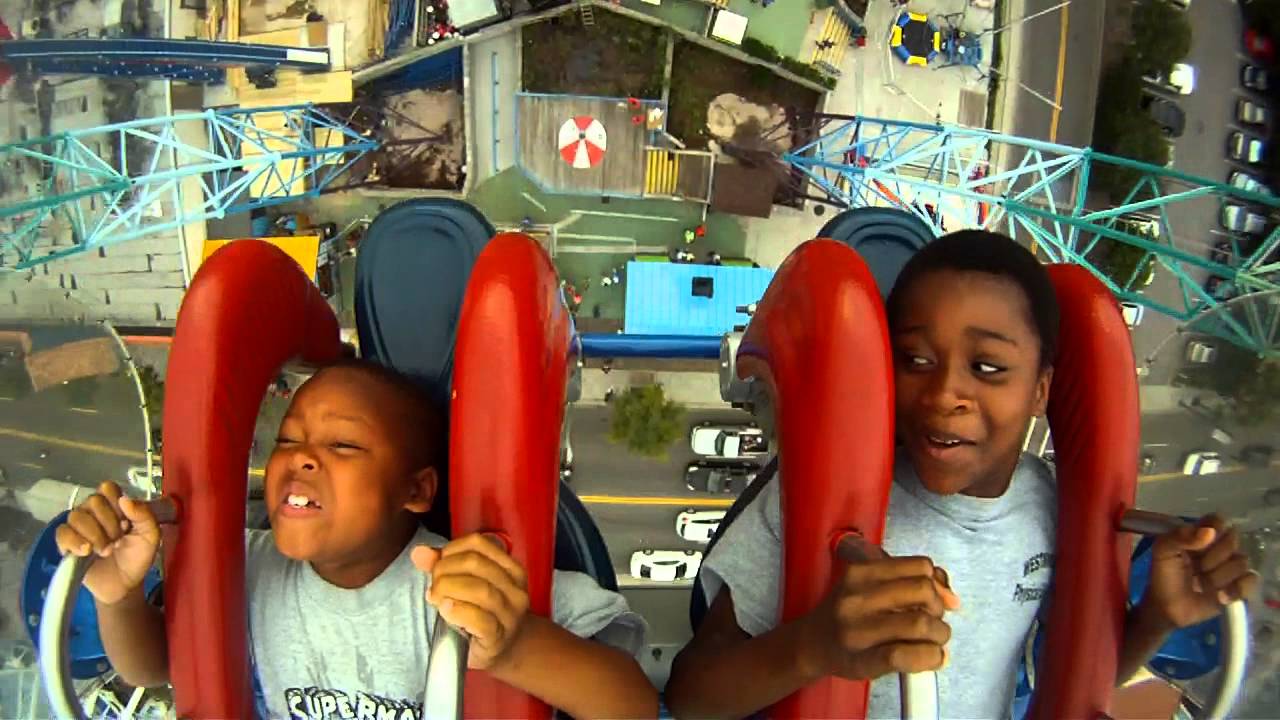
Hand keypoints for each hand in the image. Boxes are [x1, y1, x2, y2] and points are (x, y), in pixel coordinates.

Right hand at [54, 481, 160, 605]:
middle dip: (109, 523)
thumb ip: (144, 514)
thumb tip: (124, 499)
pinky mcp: (66, 543)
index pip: (107, 488)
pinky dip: (75, 541)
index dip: (116, 503)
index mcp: (115, 506)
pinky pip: (62, 533)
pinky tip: (87, 551)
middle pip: (93, 501)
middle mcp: (93, 512)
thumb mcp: (150, 535)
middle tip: (118, 540)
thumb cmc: (136, 557)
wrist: (124, 584)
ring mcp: (78, 527)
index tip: (126, 522)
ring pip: (76, 516)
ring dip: (95, 535)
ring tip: (106, 550)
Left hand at [411, 534, 530, 670]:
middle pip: (475, 564)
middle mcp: (515, 588)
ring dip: (448, 590)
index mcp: (510, 569)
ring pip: (480, 590)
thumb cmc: (483, 614)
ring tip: (435, 599)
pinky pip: (479, 620)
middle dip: (445, 571)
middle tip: (433, 587)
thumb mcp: (468, 586)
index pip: (478, 544)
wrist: (507, 651)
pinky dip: (458, 611)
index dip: (450, 550)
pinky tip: (445, 611)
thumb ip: (444, 566)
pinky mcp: (499, 638)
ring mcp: (510, 614)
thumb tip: (418, 552)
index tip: (437, 566)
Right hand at [799, 552, 961, 681]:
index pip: (920, 566)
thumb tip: (951, 597)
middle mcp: (857, 597)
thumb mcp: (869, 585)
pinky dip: (930, 657)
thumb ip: (909, 581)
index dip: (938, 583)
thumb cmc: (848, 615)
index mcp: (860, 572)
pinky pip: (906, 655)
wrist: (811, 645)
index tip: (939, 598)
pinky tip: (932, 657)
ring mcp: (858, 629)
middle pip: (923, 591)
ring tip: (933, 641)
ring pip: (920, 623)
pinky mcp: (864, 660)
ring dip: (940, 634)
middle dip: (939, 608)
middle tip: (933, 621)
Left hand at [1139, 514, 1259, 631]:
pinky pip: (1250, 581)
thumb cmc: (1164, 574)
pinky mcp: (1240, 586)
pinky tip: (1219, 596)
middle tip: (1195, 568)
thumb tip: (1208, 532)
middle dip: (1211, 558)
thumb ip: (1180, 536)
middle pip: (1232, 540)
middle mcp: (1221, 547)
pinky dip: (1235, 589)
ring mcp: (1232, 566)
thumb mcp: (1163, 550)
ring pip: (1241, 562)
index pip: (1219, 521)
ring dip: (1217, 577)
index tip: (1200, 544)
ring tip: (1201, 584)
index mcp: (1202, 534)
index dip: (1213, 531)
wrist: (1168, 606)